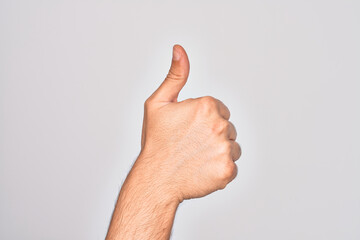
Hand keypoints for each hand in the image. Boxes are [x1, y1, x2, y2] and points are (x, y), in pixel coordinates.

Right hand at [136, 44, 241, 202]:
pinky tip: (202, 170)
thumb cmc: (156, 142)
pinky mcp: (228, 170)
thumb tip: (180, 49)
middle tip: (190, 145)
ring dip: (219, 152)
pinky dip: (220, 169)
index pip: (220, 110)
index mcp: (207, 106)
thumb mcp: (159, 103)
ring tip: (197, 158)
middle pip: (228, 128)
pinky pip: (232, 166)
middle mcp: (220, 125)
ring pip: (233, 147)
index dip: (203, 120)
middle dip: (213, 135)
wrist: (155, 179)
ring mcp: (225, 149)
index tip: (188, 130)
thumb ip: (175, 76)